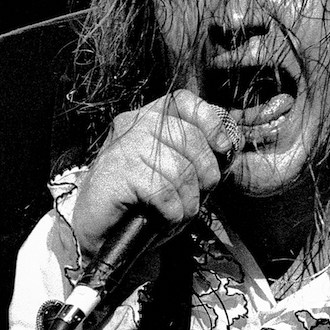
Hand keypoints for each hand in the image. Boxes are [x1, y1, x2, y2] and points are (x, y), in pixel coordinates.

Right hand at [72, 90, 238, 254]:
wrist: (98, 229)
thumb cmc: (140, 201)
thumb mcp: (172, 170)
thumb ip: (196, 153)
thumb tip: (230, 144)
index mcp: (147, 118)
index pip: (184, 101)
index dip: (210, 121)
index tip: (223, 147)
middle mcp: (132, 125)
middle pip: (189, 137)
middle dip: (205, 173)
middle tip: (197, 196)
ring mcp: (122, 148)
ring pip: (179, 169)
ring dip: (188, 200)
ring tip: (179, 212)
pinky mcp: (115, 174)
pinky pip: (163, 192)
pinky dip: (172, 211)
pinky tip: (164, 217)